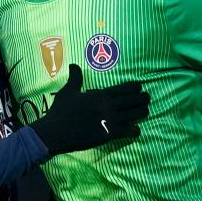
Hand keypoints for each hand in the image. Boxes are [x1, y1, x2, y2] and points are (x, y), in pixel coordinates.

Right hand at [27, 65, 150, 155]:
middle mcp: (108, 106)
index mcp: (100, 95)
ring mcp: (110, 121)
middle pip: (134, 100)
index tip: (140, 87)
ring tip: (145, 111)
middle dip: (143, 99)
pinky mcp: (109, 135)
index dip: (136, 87)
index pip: (125, 88)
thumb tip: (74, 65)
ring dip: (142, 112)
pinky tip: (136, 129)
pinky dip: (135, 130)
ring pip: (135, 115)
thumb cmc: (60, 112)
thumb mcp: (67, 92)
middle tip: (147, 98)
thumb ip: (75, 78)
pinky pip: (128, 131)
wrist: (54, 133)